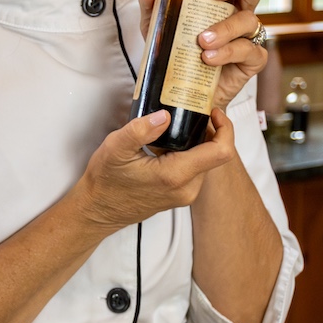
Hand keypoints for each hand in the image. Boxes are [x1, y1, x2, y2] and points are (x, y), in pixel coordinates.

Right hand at [77, 107, 236, 234]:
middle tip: (190, 113)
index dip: (225, 127)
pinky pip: (196, 170)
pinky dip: (190, 153)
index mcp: (175, 175)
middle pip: (215, 154)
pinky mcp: (181, 195)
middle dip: (209, 131)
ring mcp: (185, 194)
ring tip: (176, 127)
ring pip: (206, 161)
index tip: (212, 112)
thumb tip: (165, 116)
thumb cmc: (105, 181)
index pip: (221, 151)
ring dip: (198, 142)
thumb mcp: (115, 148)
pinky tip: (169, 144)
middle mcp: (187, 188)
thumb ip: (140, 129)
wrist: (97, 209)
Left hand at [138, 0, 266, 109]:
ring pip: (248, 21)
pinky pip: (249, 51)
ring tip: (201, 40)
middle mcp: (239, 11)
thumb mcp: (156, 26)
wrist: (179, 92)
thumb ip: (152, 3)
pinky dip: (228, 52)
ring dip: (224, 28)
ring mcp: (248, 36)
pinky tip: (209, 58)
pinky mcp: (251, 61)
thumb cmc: (175, 53)